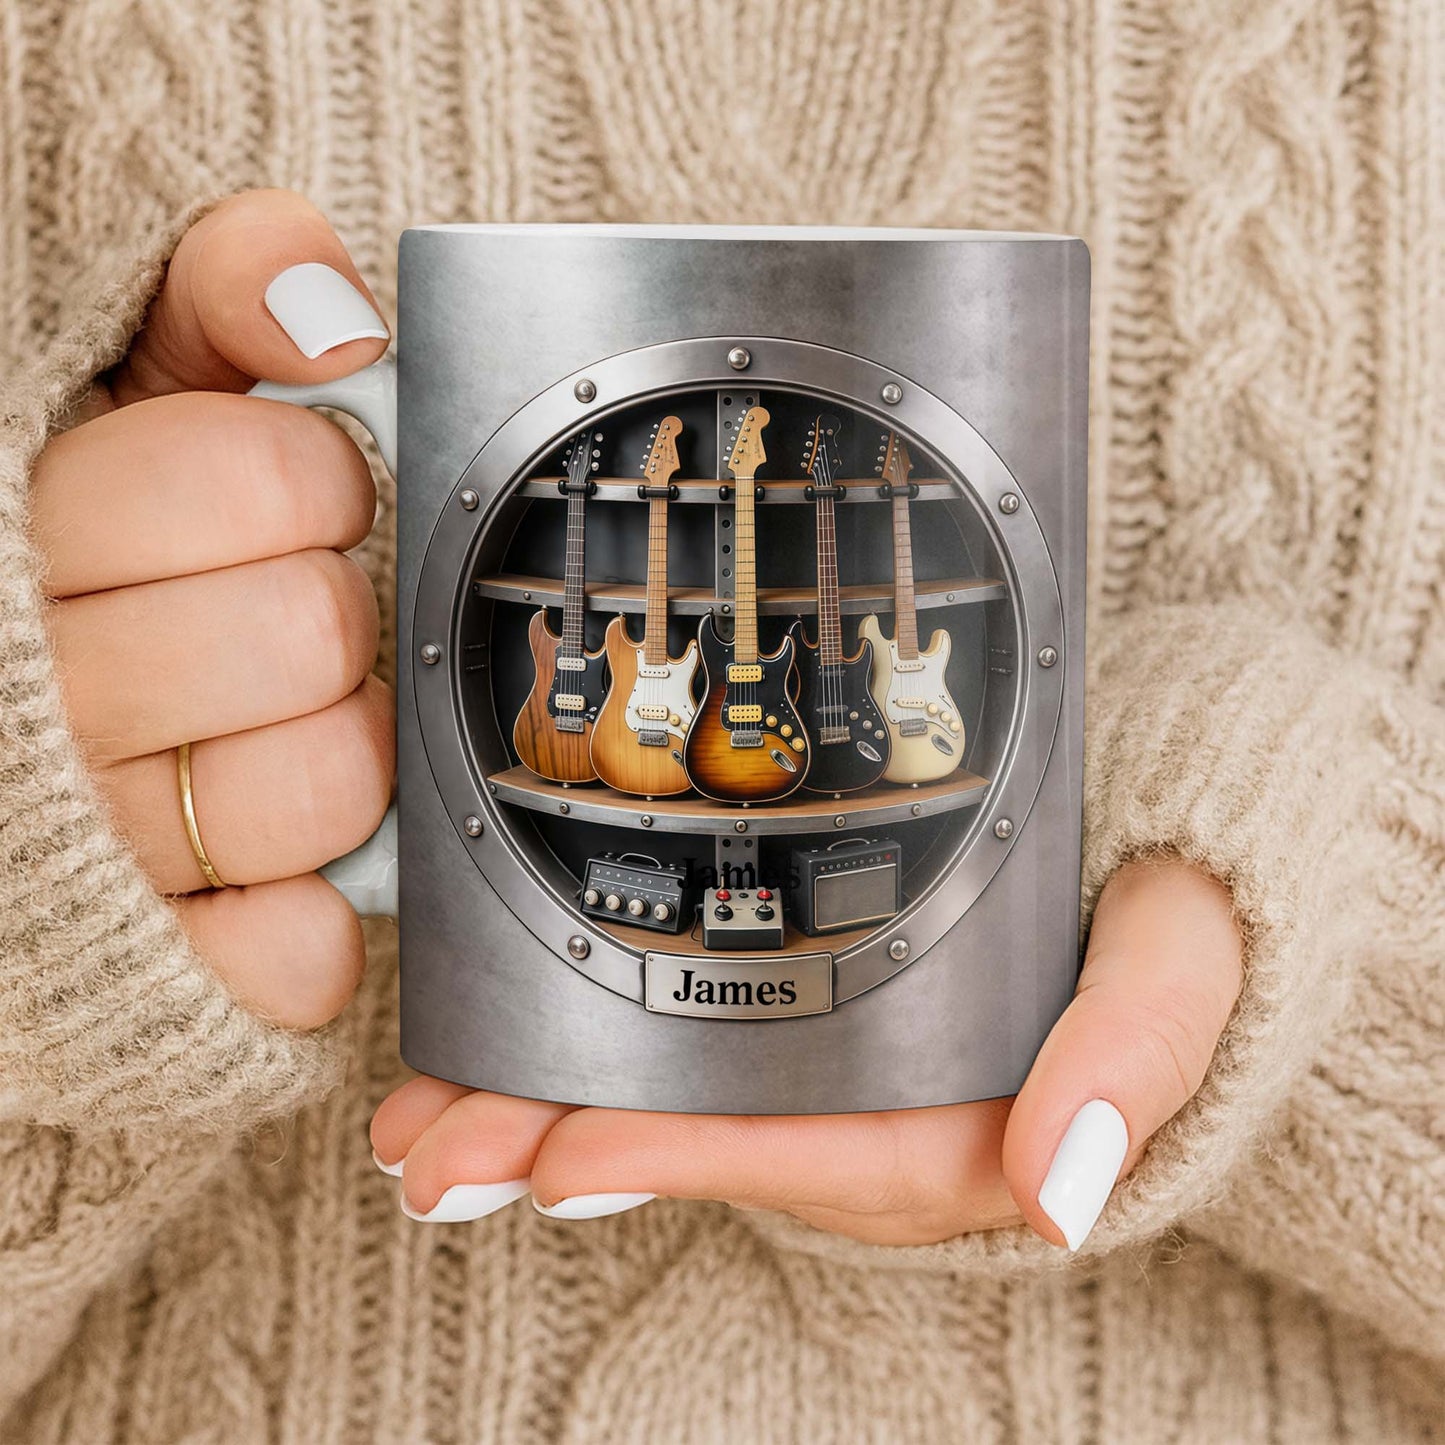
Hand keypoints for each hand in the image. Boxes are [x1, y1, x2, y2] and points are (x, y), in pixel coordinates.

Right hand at [31, 188, 394, 1029]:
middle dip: (332, 609)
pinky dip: (307, 922)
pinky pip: (284, 957)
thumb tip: (332, 316)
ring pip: (325, 787)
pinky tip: (280, 871)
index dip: (313, 479)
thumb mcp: (130, 371)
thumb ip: (217, 296)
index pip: (263, 481)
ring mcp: (94, 840)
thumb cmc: (86, 531)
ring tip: (278, 721)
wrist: (10, 697)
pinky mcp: (155, 960)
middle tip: (287, 609)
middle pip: (309, 634)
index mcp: (35, 525)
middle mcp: (41, 694)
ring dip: (338, 745)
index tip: (291, 492)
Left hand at [372, 857, 1242, 1247]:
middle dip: (564, 1143)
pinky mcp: (819, 999)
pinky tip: (504, 1035)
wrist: (1172, 844)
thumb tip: (1063, 1190)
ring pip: (683, 1091)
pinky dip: (596, 1037)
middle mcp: (887, 1104)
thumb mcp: (1183, 965)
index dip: (683, 1157)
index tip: (562, 1160)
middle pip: (713, 1137)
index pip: (810, 1153)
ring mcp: (845, 1052)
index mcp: (970, 1123)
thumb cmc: (1182, 902)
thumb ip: (1135, 1057)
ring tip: (421, 1112)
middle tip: (430, 1149)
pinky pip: (697, 1032)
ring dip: (547, 1102)